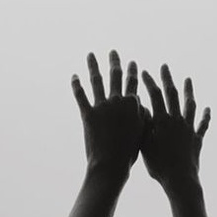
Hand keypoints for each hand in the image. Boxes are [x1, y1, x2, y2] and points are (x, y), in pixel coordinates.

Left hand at [72, 50, 149, 178]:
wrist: (111, 165)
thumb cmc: (128, 154)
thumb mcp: (141, 134)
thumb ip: (142, 117)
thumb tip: (143, 107)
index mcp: (132, 104)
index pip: (132, 83)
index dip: (132, 72)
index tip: (132, 63)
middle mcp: (117, 101)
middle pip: (115, 76)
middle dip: (114, 62)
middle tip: (112, 51)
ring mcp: (102, 106)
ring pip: (96, 80)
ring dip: (93, 66)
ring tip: (90, 55)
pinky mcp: (88, 114)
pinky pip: (80, 96)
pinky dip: (76, 85)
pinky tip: (74, 76)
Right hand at [139, 63, 210, 192]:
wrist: (180, 179)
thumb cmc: (159, 166)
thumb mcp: (145, 145)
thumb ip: (144, 125)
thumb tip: (141, 108)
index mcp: (162, 121)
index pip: (155, 96)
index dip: (150, 83)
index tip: (145, 72)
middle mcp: (177, 120)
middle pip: (173, 94)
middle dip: (168, 79)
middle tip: (165, 67)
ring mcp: (188, 129)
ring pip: (190, 105)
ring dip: (189, 91)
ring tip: (188, 80)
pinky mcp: (197, 139)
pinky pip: (203, 125)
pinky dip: (206, 116)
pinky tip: (208, 109)